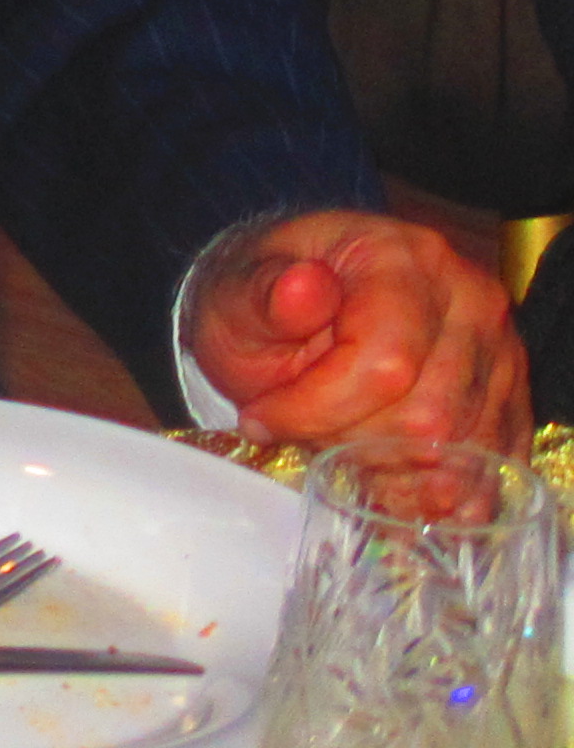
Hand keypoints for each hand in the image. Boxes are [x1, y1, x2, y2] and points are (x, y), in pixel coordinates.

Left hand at [184, 210, 526, 450]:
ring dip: (387, 469)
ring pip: (458, 452)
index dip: (320, 410)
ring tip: (334, 443)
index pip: (386, 365)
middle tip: (299, 432)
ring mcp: (501, 351)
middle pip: (428, 418)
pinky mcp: (510, 396)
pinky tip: (385, 482)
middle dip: (348, 443)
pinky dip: (434, 489)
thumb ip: (264, 297)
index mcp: (402, 258)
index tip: (262, 421)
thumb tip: (303, 288)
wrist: (292, 301)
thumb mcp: (237, 291)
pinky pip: (488, 464)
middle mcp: (470, 299)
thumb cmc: (264, 300)